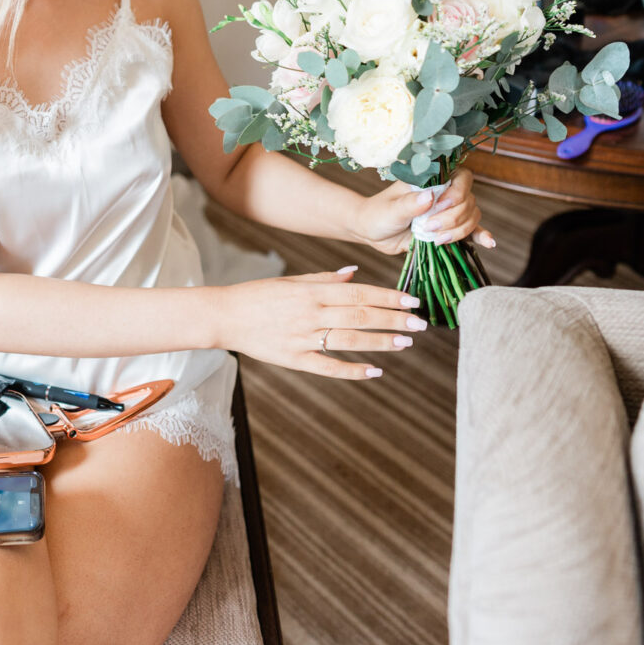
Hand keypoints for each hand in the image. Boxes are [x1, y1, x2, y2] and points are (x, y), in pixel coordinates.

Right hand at [217, 267, 426, 378]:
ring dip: (380, 342)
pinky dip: (352, 370)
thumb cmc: (258, 295)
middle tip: (420, 323)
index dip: (388, 296)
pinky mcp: (294, 360)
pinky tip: (375, 371)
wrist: (224, 316)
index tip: (412, 300)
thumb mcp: (291, 280)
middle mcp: (310, 313)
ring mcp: (303, 338)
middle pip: (360, 315)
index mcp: (311, 291)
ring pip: (350, 340)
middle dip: (393, 319)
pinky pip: (328, 367)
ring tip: (405, 342)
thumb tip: (355, 273)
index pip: (359, 292)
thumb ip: (325, 278)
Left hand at [359, 167, 494, 255]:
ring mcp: (448, 213)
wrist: (373, 232)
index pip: (461, 177)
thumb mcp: (391, 208)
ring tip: (435, 239)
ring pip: (471, 217)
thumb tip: (429, 196)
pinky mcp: (449, 230)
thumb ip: (409, 204)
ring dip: (458, 231)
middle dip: (453, 218)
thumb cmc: (379, 213)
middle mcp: (445, 194)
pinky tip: (489, 243)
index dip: (457, 192)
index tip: (440, 205)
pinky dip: (481, 236)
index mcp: (433, 180)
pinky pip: (471, 232)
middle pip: (468, 201)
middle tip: (429, 227)